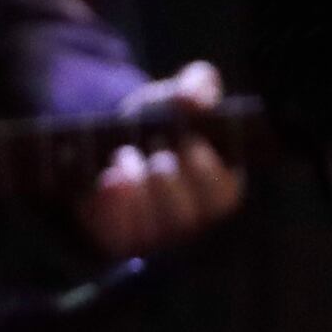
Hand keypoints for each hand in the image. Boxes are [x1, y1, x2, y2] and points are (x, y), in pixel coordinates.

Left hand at [76, 62, 245, 260]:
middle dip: (165, 177)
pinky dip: (113, 207)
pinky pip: (120, 237)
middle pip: (186, 217)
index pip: (223, 197)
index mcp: (221, 190)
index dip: (205, 170)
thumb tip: (194, 101)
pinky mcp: (121, 245)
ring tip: (124, 155)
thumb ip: (197, 86)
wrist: (108, 144)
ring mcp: (157, 239)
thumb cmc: (156, 124)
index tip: (187, 141)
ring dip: (137, 188)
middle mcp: (194, 223)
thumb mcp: (178, 96)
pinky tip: (109, 179)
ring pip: (153, 230)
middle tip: (151, 149)